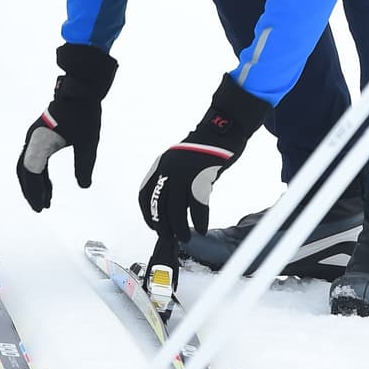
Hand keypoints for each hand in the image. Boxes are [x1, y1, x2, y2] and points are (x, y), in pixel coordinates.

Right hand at [16, 42, 117, 211]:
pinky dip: (40, 174)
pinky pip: (35, 158)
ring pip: (28, 165)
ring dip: (35, 184)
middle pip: (24, 170)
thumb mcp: (87, 143)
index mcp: (40, 141)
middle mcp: (32, 139)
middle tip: (40, 208)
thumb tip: (84, 186)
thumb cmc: (84, 115)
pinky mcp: (40, 135)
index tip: (41, 208)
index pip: (32, 172)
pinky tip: (49, 186)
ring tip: (47, 202)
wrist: (80, 90)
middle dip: (31, 191)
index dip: (35, 192)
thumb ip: (84, 165)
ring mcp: (34, 136)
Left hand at [138, 75, 267, 244]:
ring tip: (186, 238)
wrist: (223, 130)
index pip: (145, 194)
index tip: (154, 227)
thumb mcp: (182, 162)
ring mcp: (184, 172)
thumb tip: (173, 209)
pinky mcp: (201, 176)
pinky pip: (197, 205)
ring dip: (180, 228)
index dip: (148, 214)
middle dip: (164, 226)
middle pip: (159, 205)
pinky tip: (202, 228)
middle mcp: (168, 168)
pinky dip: (199, 220)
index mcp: (161, 164)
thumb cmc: (205, 148)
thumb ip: (175, 181)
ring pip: (176, 209)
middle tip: (171, 238)